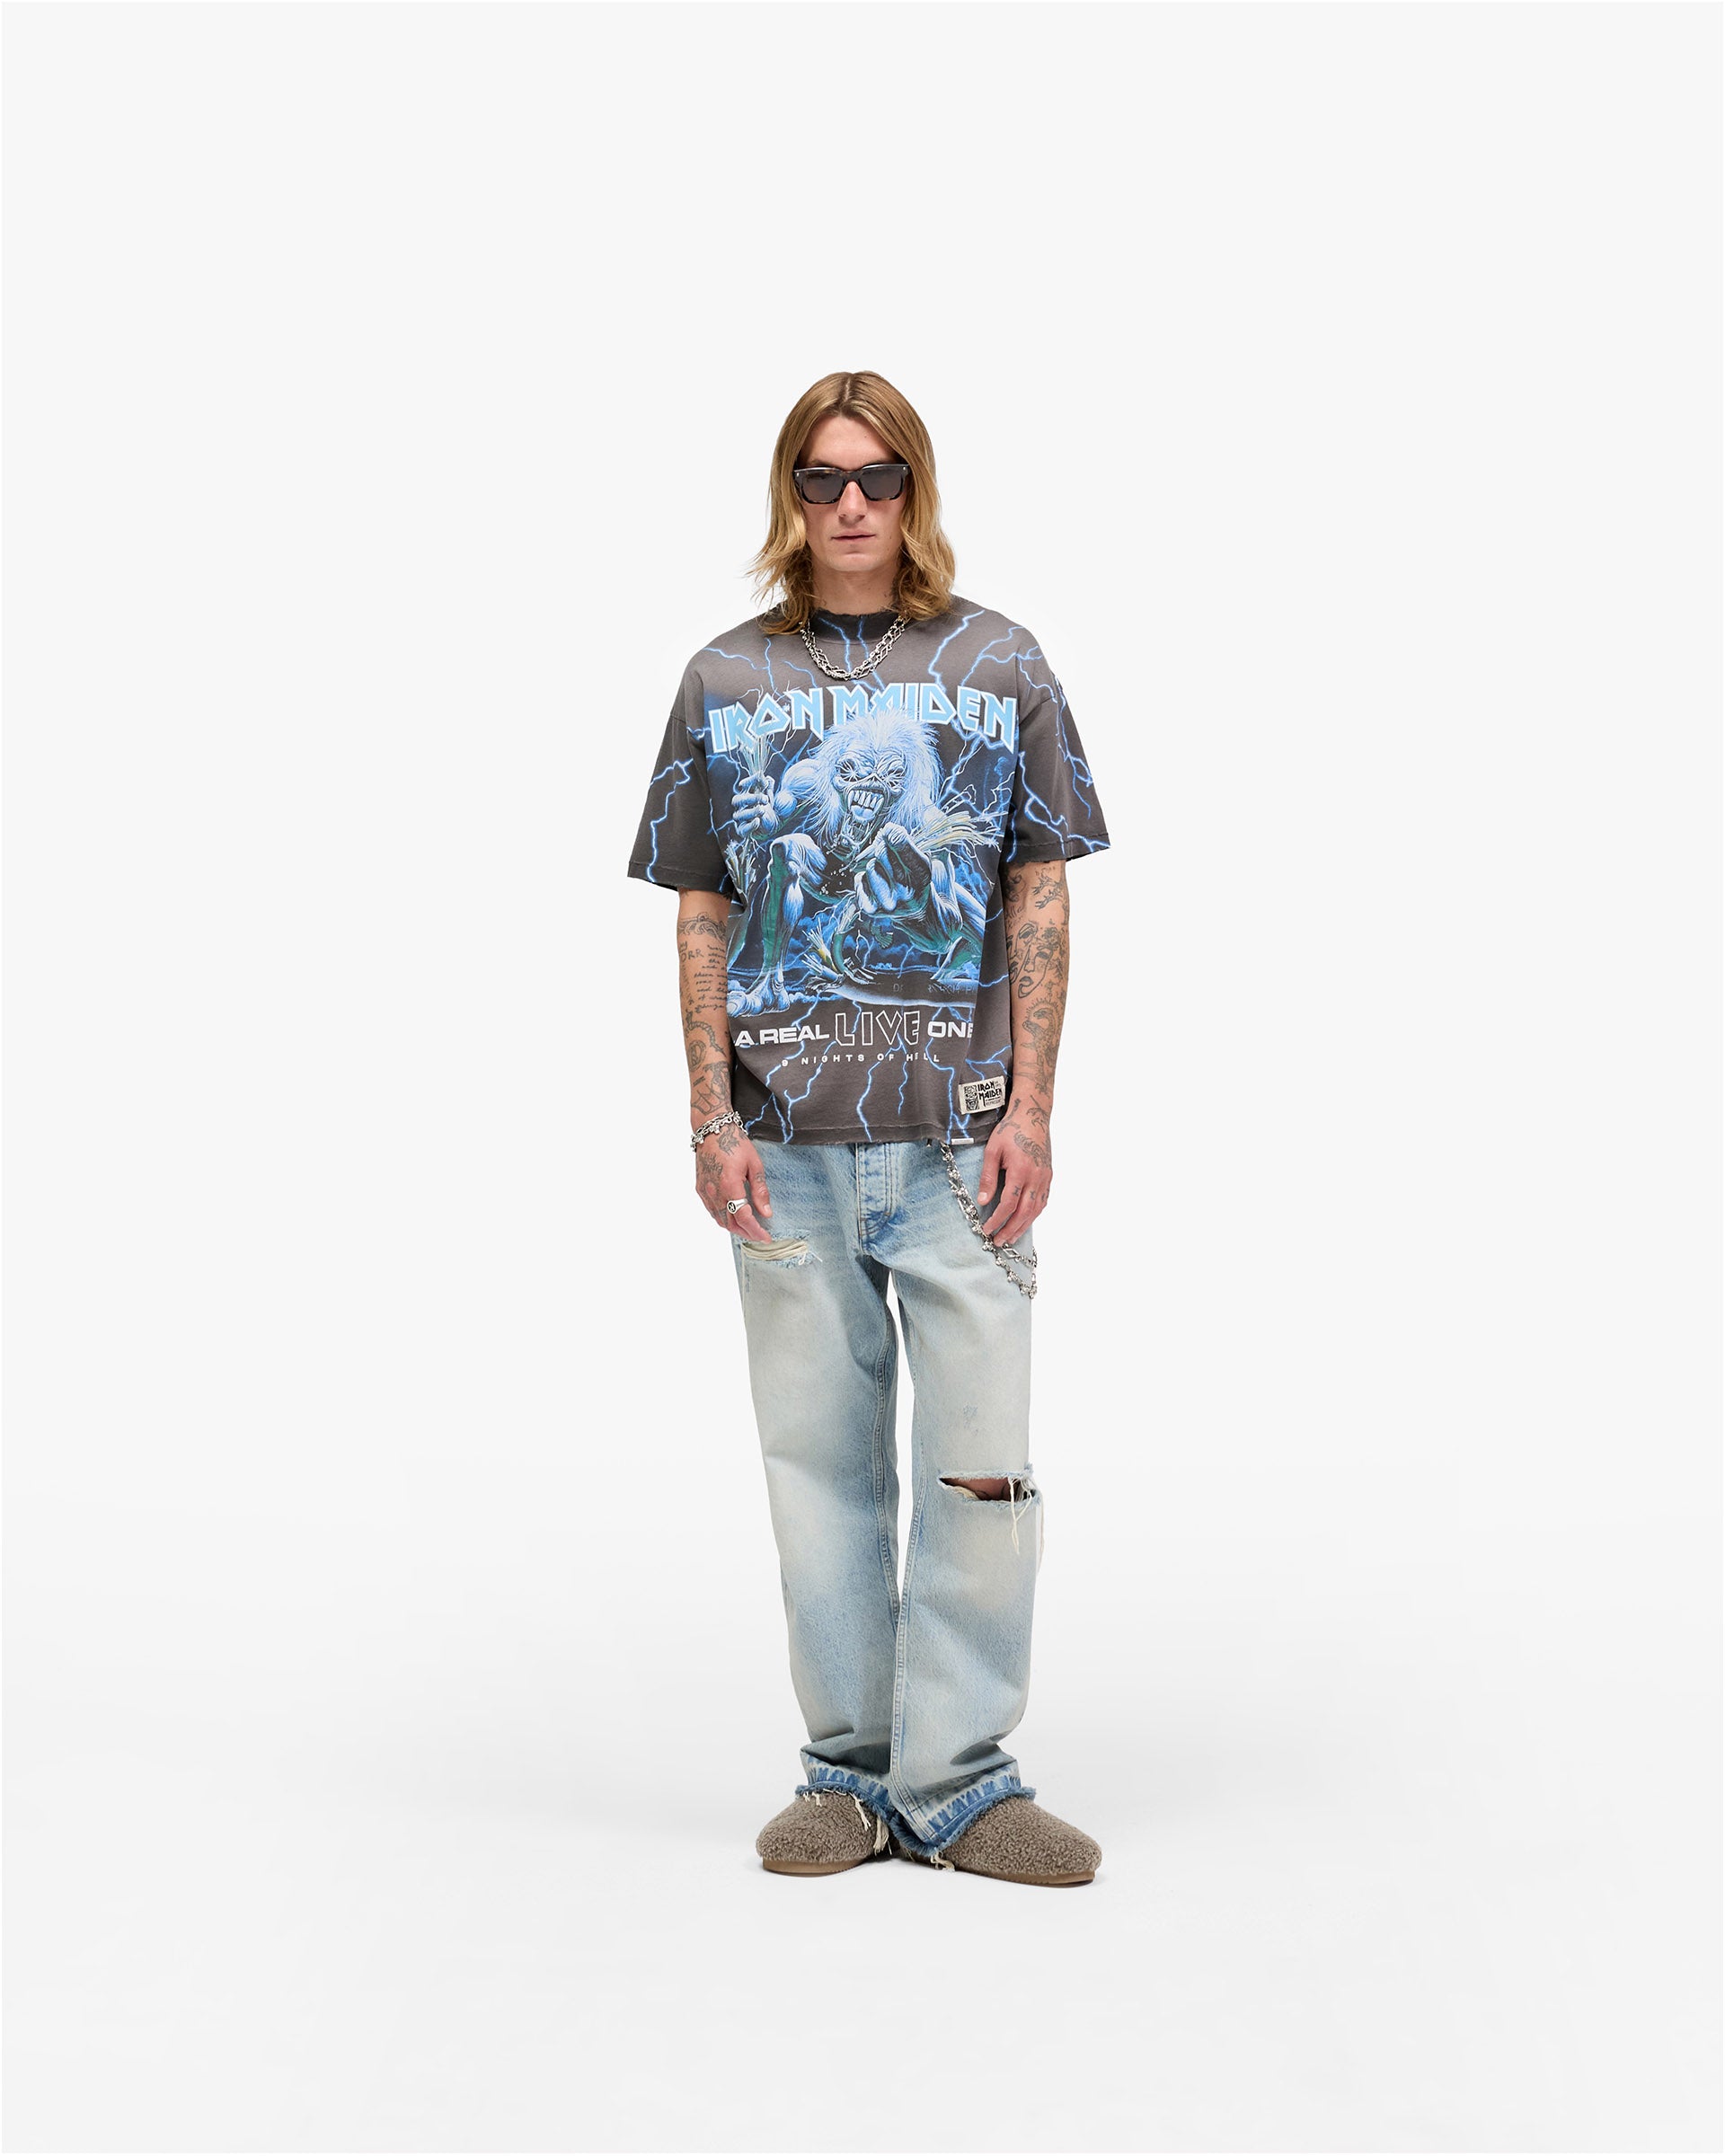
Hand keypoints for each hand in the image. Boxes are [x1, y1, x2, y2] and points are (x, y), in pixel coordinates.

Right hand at [694, 1123, 773, 1240]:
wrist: (712, 1130)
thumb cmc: (734, 1143)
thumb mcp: (755, 1165)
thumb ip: (760, 1191)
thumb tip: (766, 1213)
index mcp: (730, 1185)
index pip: (743, 1217)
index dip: (755, 1231)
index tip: (765, 1237)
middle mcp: (714, 1191)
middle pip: (730, 1223)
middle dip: (746, 1232)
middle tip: (759, 1235)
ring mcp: (705, 1191)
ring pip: (719, 1219)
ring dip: (733, 1227)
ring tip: (748, 1228)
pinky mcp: (699, 1188)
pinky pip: (711, 1210)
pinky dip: (722, 1218)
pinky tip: (732, 1216)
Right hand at [731, 773, 777, 837]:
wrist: (775, 821)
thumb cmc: (770, 805)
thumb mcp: (770, 794)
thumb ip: (767, 785)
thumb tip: (766, 778)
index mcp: (746, 794)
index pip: (744, 785)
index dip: (750, 781)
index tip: (761, 780)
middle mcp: (741, 805)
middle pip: (737, 800)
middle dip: (751, 798)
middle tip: (766, 799)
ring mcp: (741, 818)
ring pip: (739, 815)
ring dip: (751, 811)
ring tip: (763, 810)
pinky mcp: (743, 830)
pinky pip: (743, 829)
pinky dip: (750, 825)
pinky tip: (758, 821)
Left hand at [977, 1104, 1050, 1247]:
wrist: (1033, 1114)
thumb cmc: (1011, 1130)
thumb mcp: (992, 1151)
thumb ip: (988, 1177)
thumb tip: (982, 1201)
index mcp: (1021, 1171)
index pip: (1009, 1204)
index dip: (997, 1220)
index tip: (986, 1229)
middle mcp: (1036, 1177)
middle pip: (1024, 1212)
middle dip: (1010, 1230)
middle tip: (998, 1241)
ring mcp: (1045, 1177)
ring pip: (1036, 1209)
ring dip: (1023, 1226)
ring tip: (1011, 1237)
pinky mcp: (1049, 1175)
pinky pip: (1043, 1201)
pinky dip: (1034, 1214)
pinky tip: (1025, 1220)